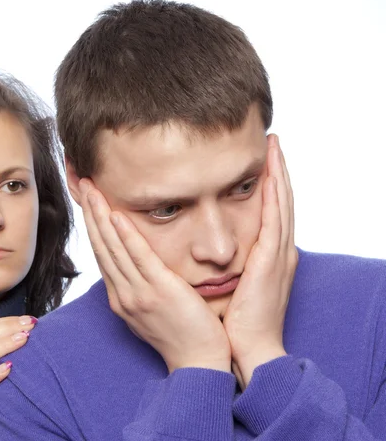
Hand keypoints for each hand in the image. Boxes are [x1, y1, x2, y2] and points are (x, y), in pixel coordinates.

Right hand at [80, 179, 230, 372]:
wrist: (199, 363)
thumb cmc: (181, 336)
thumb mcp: (152, 311)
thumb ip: (142, 286)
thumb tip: (138, 267)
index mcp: (122, 298)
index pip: (103, 255)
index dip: (93, 226)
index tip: (88, 202)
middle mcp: (123, 295)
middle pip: (101, 246)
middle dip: (90, 213)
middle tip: (82, 184)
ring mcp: (137, 294)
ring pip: (113, 248)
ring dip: (100, 216)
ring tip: (92, 189)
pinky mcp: (158, 292)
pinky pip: (138, 258)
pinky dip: (125, 235)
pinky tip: (115, 214)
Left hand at [223, 134, 297, 388]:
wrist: (248, 348)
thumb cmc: (237, 320)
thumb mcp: (233, 284)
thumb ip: (228, 262)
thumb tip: (207, 250)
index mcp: (268, 256)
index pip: (271, 211)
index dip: (270, 183)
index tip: (262, 159)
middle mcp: (277, 251)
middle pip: (281, 201)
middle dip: (278, 170)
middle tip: (273, 141)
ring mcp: (278, 256)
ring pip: (281, 205)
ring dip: (279, 174)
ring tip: (275, 146)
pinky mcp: (271, 263)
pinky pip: (275, 222)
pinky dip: (276, 197)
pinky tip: (271, 175)